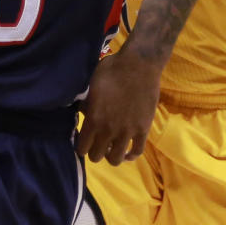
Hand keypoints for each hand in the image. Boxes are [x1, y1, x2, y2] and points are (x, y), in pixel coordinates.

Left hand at [76, 47, 160, 163]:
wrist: (139, 64)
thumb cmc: (111, 70)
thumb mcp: (90, 86)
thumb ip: (85, 105)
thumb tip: (81, 113)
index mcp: (93, 120)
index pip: (81, 148)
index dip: (81, 146)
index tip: (85, 140)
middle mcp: (108, 130)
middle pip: (96, 157)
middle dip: (95, 152)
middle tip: (98, 143)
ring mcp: (127, 131)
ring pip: (115, 160)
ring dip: (112, 156)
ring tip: (112, 147)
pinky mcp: (143, 129)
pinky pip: (137, 152)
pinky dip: (130, 155)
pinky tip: (127, 150)